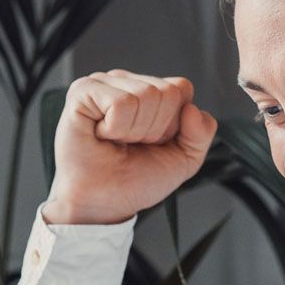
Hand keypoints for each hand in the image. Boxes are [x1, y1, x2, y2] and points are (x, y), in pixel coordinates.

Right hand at [43, 69, 217, 224]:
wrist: (104, 202)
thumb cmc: (134, 179)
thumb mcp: (184, 159)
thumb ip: (202, 133)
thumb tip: (192, 109)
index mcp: (149, 91)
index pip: (181, 88)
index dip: (174, 124)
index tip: (153, 142)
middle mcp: (126, 82)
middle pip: (167, 92)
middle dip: (155, 129)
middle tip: (132, 144)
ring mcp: (103, 83)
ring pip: (146, 95)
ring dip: (134, 131)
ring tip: (117, 141)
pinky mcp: (82, 92)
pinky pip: (121, 103)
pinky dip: (117, 128)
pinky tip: (102, 135)